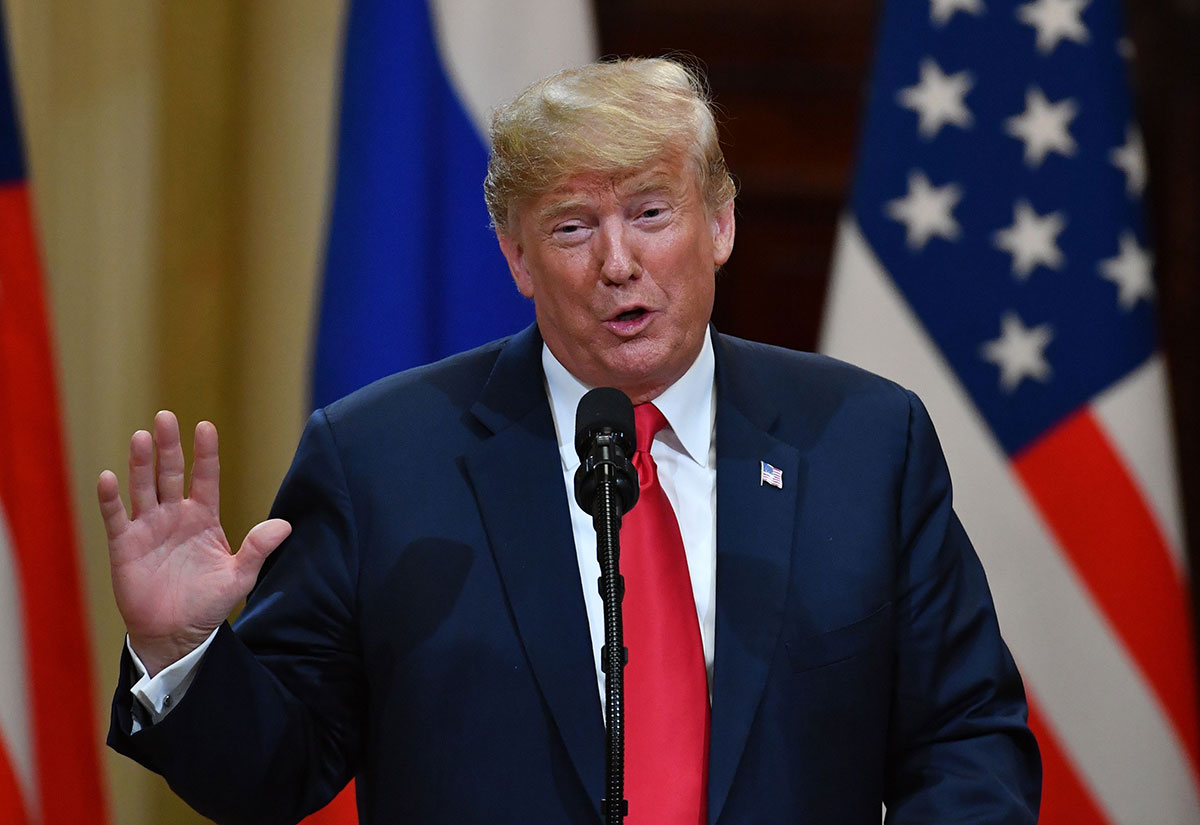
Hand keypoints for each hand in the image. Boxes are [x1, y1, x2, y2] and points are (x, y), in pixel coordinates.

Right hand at [98, 411, 290, 675]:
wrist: (176, 634)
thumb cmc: (208, 604)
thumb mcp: (239, 577)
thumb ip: (258, 549)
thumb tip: (286, 525)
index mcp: (204, 517)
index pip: (205, 477)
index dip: (205, 453)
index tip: (204, 426)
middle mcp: (175, 515)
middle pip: (170, 473)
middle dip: (168, 446)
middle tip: (164, 417)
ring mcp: (148, 527)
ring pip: (143, 487)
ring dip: (141, 463)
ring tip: (141, 437)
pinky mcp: (125, 545)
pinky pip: (116, 517)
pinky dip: (111, 498)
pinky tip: (110, 477)